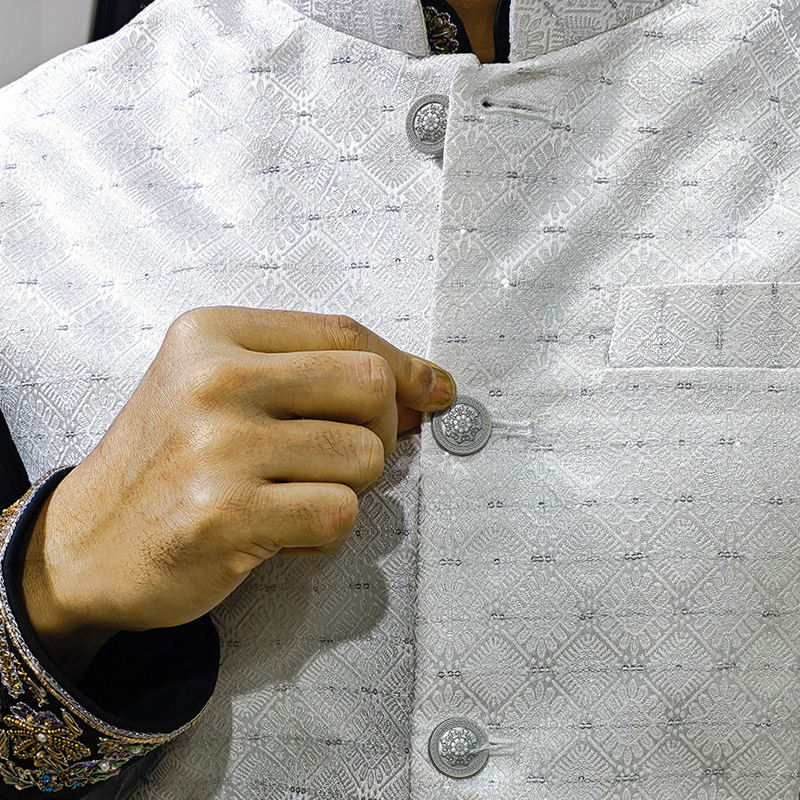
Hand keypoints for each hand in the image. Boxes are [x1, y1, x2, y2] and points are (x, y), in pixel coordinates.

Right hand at [21, 308, 455, 679]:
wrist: (84, 543)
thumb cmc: (166, 462)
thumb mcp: (221, 389)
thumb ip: (316, 376)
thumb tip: (426, 387)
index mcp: (213, 334)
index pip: (345, 332)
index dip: (403, 366)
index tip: (430, 391)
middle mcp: (214, 381)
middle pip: (370, 386)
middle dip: (380, 429)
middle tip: (341, 456)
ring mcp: (218, 447)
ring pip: (365, 457)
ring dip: (345, 488)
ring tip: (290, 496)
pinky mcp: (225, 515)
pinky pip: (338, 514)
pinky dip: (322, 532)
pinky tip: (278, 532)